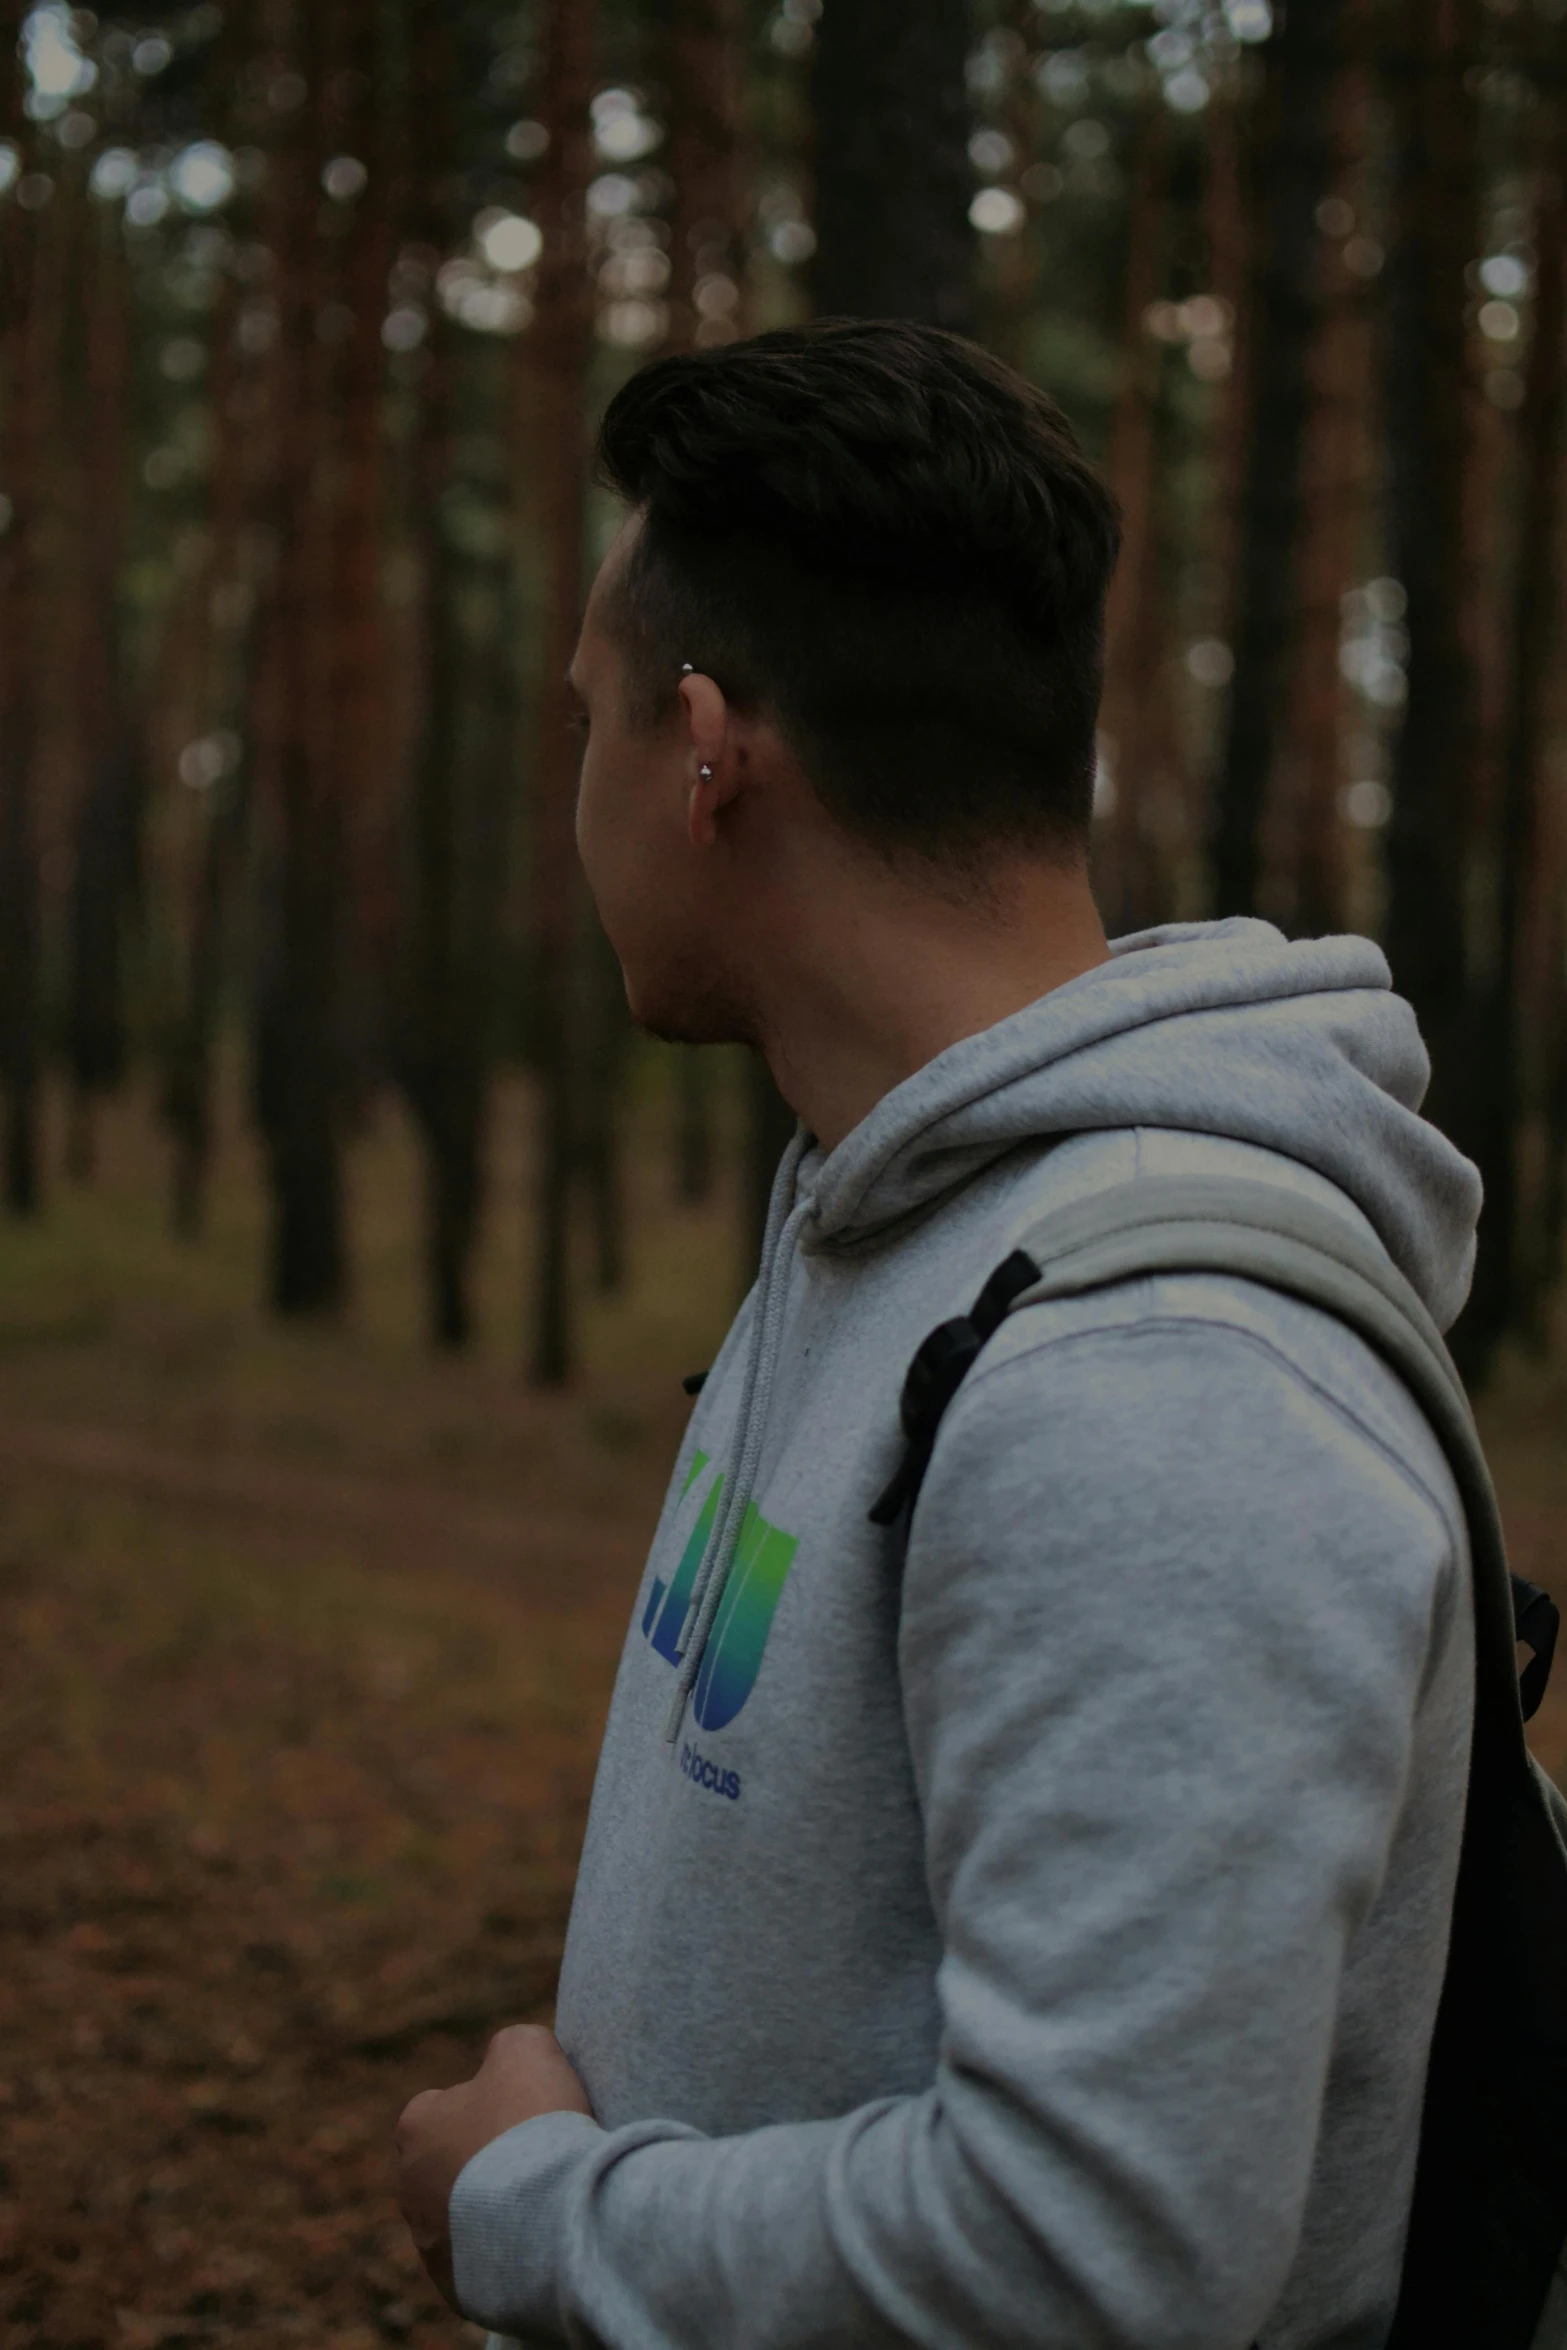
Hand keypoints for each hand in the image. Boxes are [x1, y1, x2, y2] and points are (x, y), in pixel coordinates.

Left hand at [395, 2024, 592, 2308]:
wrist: (547, 2212)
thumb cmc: (531, 2121)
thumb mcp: (526, 2048)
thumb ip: (508, 2046)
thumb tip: (507, 2061)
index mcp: (415, 2127)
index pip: (438, 2107)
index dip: (483, 2104)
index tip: (519, 2109)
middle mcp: (409, 2187)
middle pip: (449, 2164)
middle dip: (484, 2159)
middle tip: (534, 2154)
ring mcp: (430, 2242)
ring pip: (462, 2215)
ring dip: (494, 2205)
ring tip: (543, 2196)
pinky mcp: (456, 2286)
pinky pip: (480, 2260)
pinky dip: (505, 2247)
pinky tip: (540, 2232)